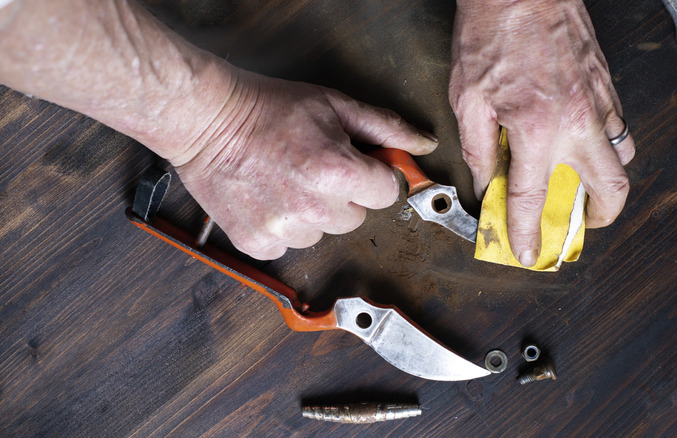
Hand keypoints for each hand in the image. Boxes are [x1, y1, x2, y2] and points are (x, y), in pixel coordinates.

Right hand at [175, 70, 436, 258]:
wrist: (206, 122)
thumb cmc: (269, 108)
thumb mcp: (335, 105)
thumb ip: (385, 128)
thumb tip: (423, 144)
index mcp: (338, 172)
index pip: (387, 193)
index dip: (373, 175)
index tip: (355, 163)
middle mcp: (313, 208)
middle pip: (357, 217)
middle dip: (344, 194)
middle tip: (313, 166)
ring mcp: (283, 230)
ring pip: (323, 233)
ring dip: (313, 212)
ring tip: (286, 179)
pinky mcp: (257, 243)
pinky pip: (290, 244)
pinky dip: (283, 226)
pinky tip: (268, 197)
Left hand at [449, 0, 634, 265]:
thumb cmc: (493, 31)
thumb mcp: (469, 98)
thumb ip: (480, 149)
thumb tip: (487, 183)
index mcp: (537, 127)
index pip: (534, 198)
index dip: (529, 233)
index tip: (530, 253)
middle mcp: (577, 120)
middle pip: (608, 190)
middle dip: (597, 221)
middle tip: (577, 228)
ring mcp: (599, 102)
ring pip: (622, 160)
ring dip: (606, 184)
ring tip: (582, 191)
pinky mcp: (606, 85)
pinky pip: (619, 128)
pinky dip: (606, 147)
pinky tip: (582, 147)